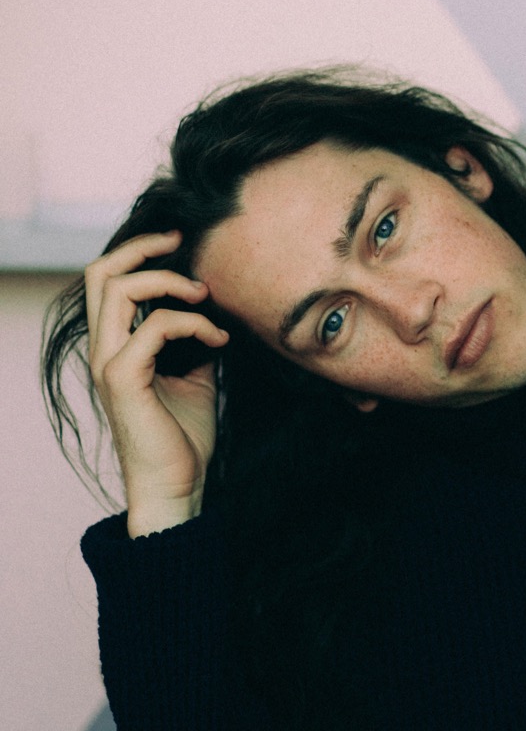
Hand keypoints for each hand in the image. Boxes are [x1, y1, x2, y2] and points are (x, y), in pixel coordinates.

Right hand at [84, 231, 229, 536]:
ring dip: (169, 283)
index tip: (179, 246)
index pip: (108, 280)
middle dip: (143, 248)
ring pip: (120, 290)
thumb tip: (216, 312)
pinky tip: (218, 340)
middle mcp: (104, 350)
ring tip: (206, 297)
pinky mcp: (124, 381)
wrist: (178, 486)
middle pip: (102, 273)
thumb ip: (194, 342)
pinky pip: (153, 328)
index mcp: (115, 346)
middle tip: (182, 244)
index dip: (138, 252)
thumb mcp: (195, 376)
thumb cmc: (184, 436)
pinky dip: (191, 324)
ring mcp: (109, 364)